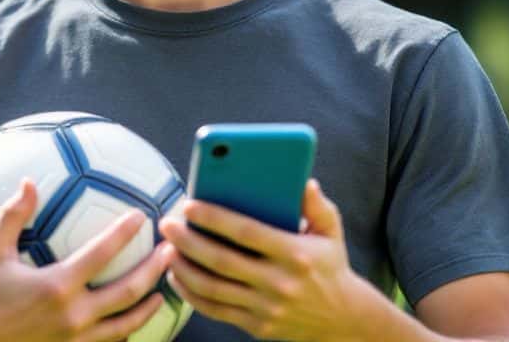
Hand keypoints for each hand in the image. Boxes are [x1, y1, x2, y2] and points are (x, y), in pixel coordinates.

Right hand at [0, 179, 171, 341]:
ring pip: (126, 324)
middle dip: (153, 270)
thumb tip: (28, 182)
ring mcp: (75, 340)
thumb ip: (13, 216)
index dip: (124, 232)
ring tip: (165, 291)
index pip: (102, 254)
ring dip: (149, 306)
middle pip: (128, 292)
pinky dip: (126, 332)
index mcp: (57, 285)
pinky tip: (133, 322)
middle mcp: (73, 315)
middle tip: (171, 252)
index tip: (140, 216)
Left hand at [158, 179, 381, 340]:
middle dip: (188, 241)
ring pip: (213, 288)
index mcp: (295, 254)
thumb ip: (317, 205)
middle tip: (166, 223)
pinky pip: (215, 310)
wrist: (343, 320)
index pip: (247, 232)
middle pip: (222, 261)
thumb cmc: (330, 265)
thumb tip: (304, 182)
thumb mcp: (331, 232)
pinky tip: (176, 276)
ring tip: (165, 249)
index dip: (215, 218)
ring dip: (183, 268)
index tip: (190, 205)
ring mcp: (267, 308)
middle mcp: (279, 283)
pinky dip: (191, 294)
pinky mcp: (257, 326)